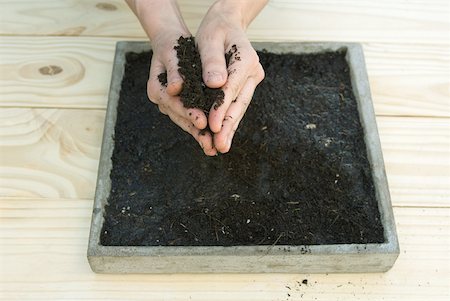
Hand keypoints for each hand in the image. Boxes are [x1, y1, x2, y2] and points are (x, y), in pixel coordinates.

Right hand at [127, 0, 217, 155]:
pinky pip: (190, 118)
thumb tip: (175, 89)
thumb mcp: (172, 52)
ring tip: (212, 148)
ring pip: (185, 122)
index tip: (202, 122)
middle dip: (196, 132)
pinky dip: (200, 127)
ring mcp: (169, 104)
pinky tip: (212, 138)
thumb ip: (175, 72)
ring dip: (199, 135)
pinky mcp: (179, 105)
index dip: (189, 113)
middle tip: (210, 145)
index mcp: (156, 88)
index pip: (174, 104)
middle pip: (180, 118)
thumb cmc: (172, 44)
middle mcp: (161, 99)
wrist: (169, 41)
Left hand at [196, 0, 266, 152]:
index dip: (220, 109)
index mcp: (246, 59)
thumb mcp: (209, 38)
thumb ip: (212, 60)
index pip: (231, 89)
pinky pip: (236, 105)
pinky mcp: (245, 86)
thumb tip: (215, 84)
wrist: (228, 23)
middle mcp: (253, 72)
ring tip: (221, 147)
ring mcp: (251, 80)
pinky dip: (228, 121)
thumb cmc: (216, 28)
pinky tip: (222, 136)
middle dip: (227, 126)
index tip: (211, 126)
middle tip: (219, 146)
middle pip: (239, 103)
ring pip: (239, 108)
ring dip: (229, 128)